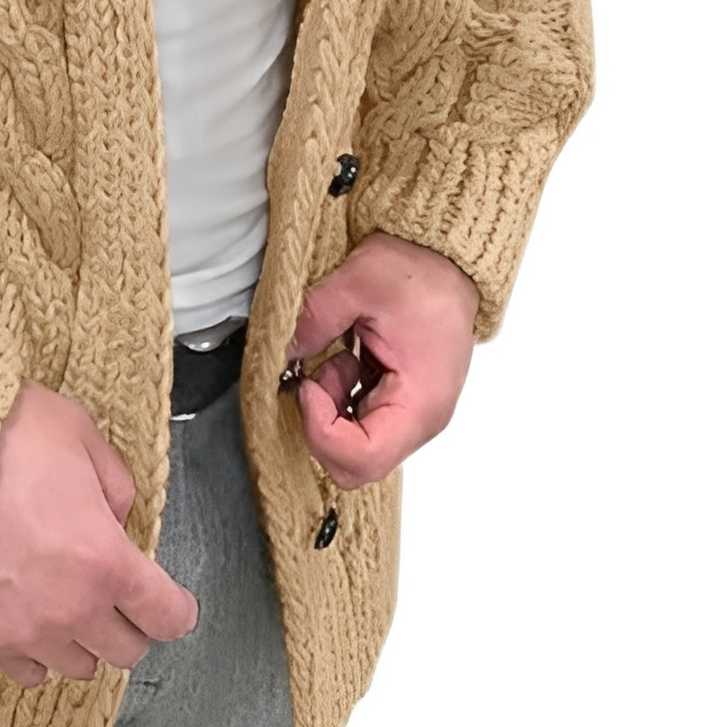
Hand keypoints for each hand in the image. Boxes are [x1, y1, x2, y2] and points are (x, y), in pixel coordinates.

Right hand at [0, 382, 198, 687]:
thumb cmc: (11, 440)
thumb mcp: (85, 440)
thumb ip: (116, 488)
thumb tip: (115, 520)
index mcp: (109, 561)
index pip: (168, 617)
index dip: (175, 608)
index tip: (169, 600)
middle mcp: (75, 607)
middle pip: (128, 651)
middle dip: (130, 624)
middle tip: (116, 597)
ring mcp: (30, 628)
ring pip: (80, 667)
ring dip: (84, 641)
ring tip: (70, 607)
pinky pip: (29, 672)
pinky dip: (39, 655)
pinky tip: (34, 623)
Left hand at [288, 232, 478, 489]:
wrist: (447, 261)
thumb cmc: (420, 273)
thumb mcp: (358, 283)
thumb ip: (313, 321)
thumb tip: (280, 351)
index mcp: (420, 402)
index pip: (363, 458)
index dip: (321, 431)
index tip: (307, 386)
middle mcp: (420, 420)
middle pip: (356, 465)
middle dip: (322, 425)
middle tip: (316, 377)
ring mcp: (410, 415)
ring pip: (354, 448)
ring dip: (331, 409)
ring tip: (337, 358)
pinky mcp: (400, 404)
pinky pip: (360, 425)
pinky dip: (340, 399)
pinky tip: (346, 361)